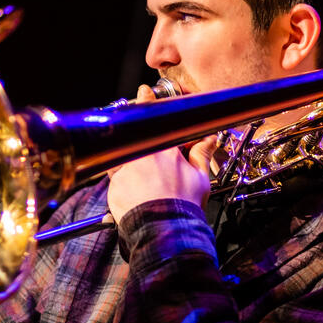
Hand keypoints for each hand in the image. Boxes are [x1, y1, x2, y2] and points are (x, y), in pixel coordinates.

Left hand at [107, 85, 217, 223]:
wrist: (164, 230)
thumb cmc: (182, 206)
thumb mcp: (201, 178)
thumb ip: (202, 154)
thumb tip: (209, 139)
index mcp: (164, 149)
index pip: (155, 117)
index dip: (148, 101)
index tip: (144, 91)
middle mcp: (141, 154)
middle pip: (137, 134)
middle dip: (141, 134)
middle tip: (149, 147)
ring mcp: (125, 167)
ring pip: (126, 153)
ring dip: (132, 158)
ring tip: (146, 177)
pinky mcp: (113, 183)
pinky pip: (116, 173)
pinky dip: (124, 177)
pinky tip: (136, 189)